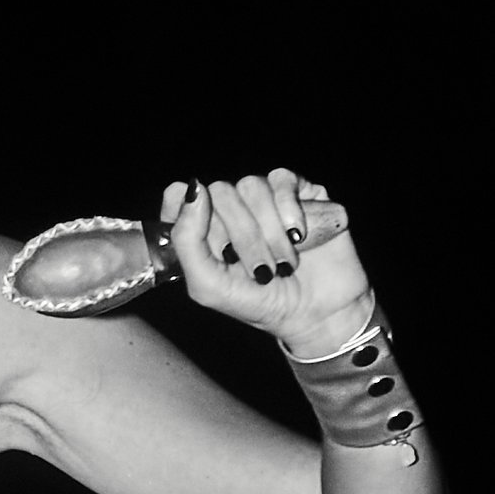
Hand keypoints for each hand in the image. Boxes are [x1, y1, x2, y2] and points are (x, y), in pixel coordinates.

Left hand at [158, 166, 370, 354]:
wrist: (317, 314)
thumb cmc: (260, 304)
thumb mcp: (209, 287)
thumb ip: (186, 241)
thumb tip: (194, 188)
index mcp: (201, 229)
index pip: (177, 195)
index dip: (189, 213)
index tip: (213, 248)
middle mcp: (229, 208)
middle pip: (219, 192)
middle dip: (243, 238)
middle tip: (263, 273)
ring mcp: (263, 197)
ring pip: (251, 185)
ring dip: (270, 233)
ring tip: (285, 265)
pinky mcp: (297, 190)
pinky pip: (282, 179)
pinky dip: (290, 211)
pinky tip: (300, 238)